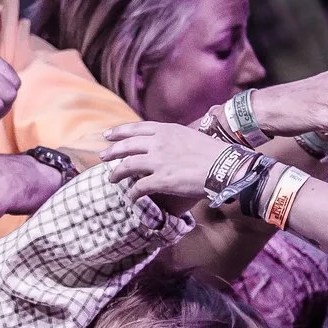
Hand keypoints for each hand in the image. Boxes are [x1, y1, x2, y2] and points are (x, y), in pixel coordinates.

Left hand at [99, 121, 242, 202]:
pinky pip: (139, 188)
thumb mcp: (191, 137)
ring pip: (127, 166)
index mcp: (166, 130)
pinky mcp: (161, 180)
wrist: (224, 166)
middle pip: (126, 145)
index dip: (119, 132)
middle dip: (112, 151)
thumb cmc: (214, 153)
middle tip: (102, 156)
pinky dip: (132, 194)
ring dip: (116, 173)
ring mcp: (158, 161)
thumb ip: (176, 139)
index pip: (136, 128)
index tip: (108, 136)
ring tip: (111, 179)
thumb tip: (170, 145)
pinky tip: (130, 198)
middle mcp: (158, 143)